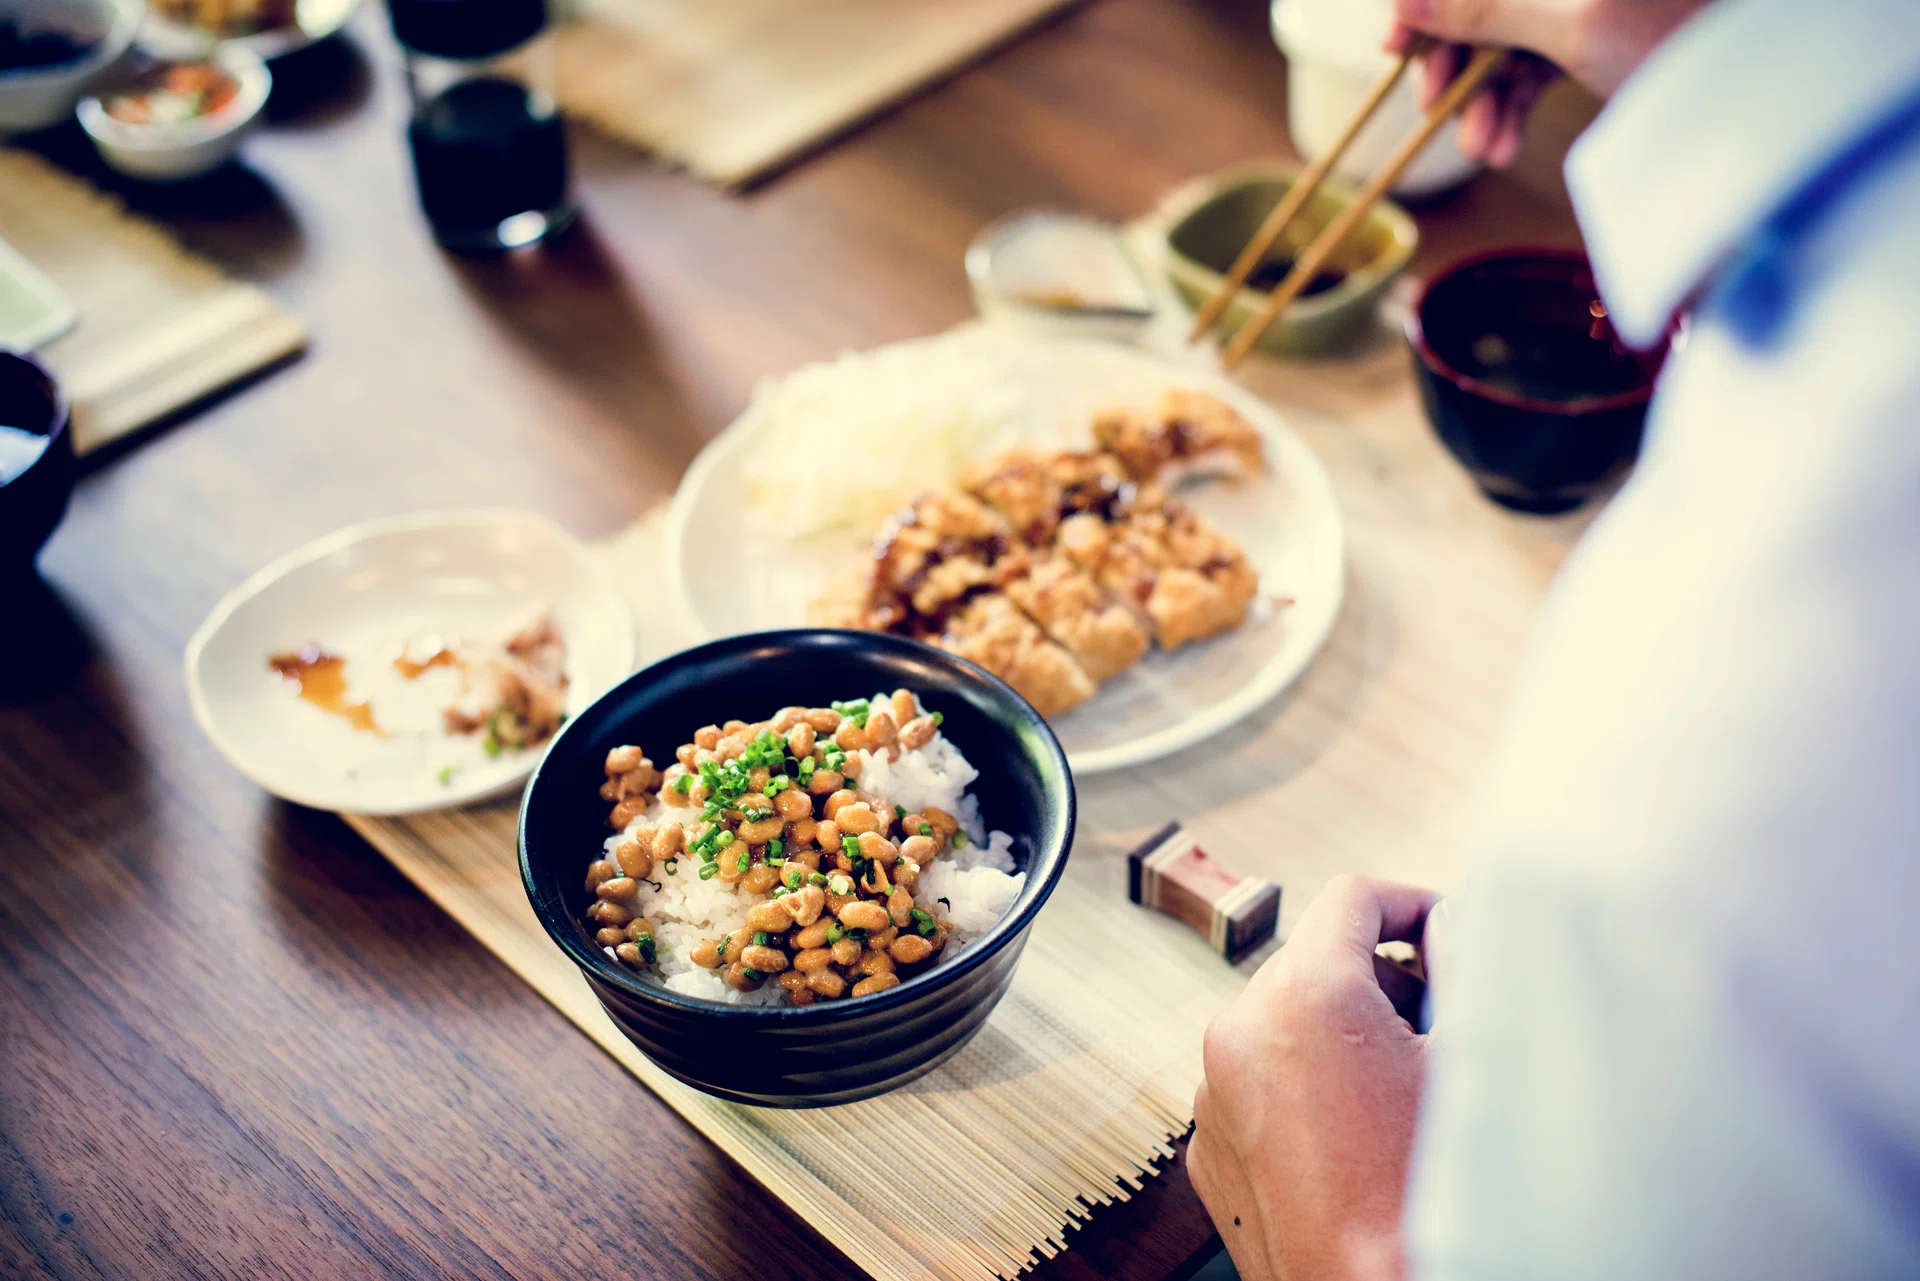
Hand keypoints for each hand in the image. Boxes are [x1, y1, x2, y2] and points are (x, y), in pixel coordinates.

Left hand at [1189, 875, 1441, 1280]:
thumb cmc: (1432, 1197)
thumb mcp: (1470, 1060)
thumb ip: (1462, 968)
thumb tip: (1451, 926)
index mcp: (1305, 996)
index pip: (1352, 897)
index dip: (1410, 902)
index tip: (1441, 929)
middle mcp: (1240, 1032)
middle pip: (1313, 960)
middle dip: (1377, 978)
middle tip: (1436, 1020)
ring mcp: (1213, 1093)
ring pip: (1281, 1023)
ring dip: (1336, 1034)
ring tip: (1396, 1087)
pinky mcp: (1208, 1146)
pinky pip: (1255, 1084)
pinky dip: (1301, 1088)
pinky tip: (1355, 1132)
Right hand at [1386, 0, 1707, 166]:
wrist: (1759, 92)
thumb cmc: (1684, 38)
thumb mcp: (1573, 24)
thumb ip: (1486, 7)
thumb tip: (1410, 2)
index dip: (1428, 1)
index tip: (1397, 43)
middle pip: (1484, 1)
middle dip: (1457, 58)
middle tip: (1435, 108)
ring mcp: (1582, 1)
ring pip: (1505, 38)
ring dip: (1482, 96)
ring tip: (1482, 148)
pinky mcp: (1595, 35)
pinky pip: (1534, 65)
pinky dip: (1513, 107)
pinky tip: (1500, 145)